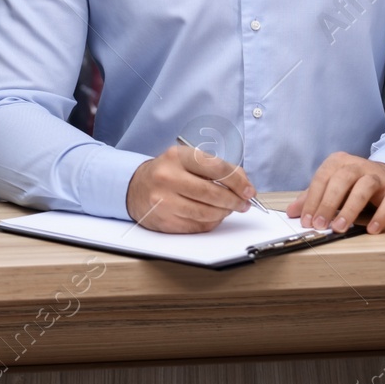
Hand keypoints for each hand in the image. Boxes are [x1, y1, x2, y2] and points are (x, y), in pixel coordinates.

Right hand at [125, 144, 256, 233]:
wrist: (135, 187)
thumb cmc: (168, 171)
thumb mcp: (189, 160)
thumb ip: (218, 168)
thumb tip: (244, 184)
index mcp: (178, 157)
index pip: (216, 169)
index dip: (238, 182)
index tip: (249, 190)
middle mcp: (168, 177)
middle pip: (212, 193)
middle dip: (234, 201)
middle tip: (244, 203)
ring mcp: (163, 201)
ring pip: (206, 213)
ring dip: (224, 213)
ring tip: (229, 209)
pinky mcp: (163, 220)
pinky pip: (196, 226)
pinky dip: (211, 223)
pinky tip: (214, 216)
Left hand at [287, 153, 384, 234]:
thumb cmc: (358, 185)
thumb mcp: (334, 188)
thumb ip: (313, 198)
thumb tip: (292, 212)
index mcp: (340, 162)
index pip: (323, 178)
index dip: (313, 199)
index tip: (306, 220)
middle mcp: (360, 166)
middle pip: (342, 179)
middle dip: (328, 203)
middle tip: (320, 224)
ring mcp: (379, 177)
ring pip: (365, 186)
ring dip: (351, 208)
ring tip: (340, 227)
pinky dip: (380, 215)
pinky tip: (371, 229)